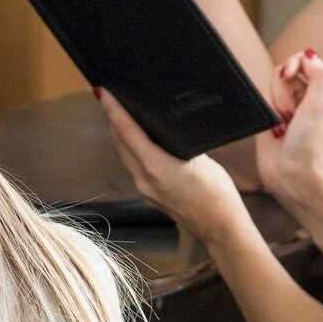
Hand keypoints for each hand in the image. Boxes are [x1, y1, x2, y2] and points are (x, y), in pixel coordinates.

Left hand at [98, 88, 250, 245]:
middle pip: (120, 143)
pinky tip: (136, 141)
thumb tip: (166, 130)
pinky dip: (130, 150)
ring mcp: (144, 188)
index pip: (127, 132)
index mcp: (155, 166)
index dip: (113, 110)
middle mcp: (143, 177)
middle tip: (110, 97)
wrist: (220, 229)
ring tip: (119, 115)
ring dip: (120, 135)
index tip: (103, 92)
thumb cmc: (217, 192)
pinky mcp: (149, 195)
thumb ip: (180, 145)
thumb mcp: (202, 160)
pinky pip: (133, 166)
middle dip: (113, 120)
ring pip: (124, 155)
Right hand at [255, 51, 322, 203]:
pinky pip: (263, 97)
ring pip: (273, 83)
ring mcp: (289, 105)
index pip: (306, 59)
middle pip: (286, 69)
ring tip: (285, 121)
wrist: (292, 170)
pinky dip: (268, 109)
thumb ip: (318, 71)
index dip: (295, 63)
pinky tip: (276, 125)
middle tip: (291, 110)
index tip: (290, 75)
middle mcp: (307, 95)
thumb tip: (308, 54)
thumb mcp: (322, 101)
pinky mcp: (272, 115)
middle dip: (284, 88)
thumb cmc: (310, 142)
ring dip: (277, 101)